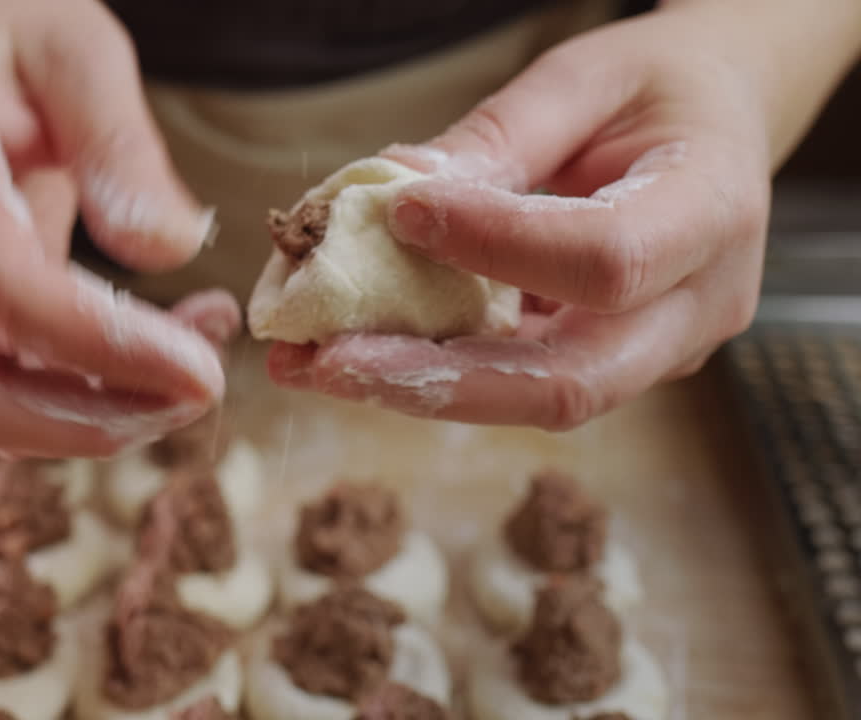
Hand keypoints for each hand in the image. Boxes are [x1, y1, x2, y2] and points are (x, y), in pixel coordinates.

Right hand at [0, 0, 231, 455]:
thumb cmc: (8, 25)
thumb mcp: (78, 48)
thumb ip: (121, 145)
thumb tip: (170, 250)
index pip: (3, 293)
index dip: (106, 349)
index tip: (204, 370)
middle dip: (97, 418)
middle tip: (204, 390)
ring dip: (95, 420)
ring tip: (194, 368)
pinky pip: (1, 389)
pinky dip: (82, 398)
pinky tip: (156, 355)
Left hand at [269, 0, 860, 429]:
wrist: (716, 127)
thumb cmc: (656, 89)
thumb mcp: (582, 82)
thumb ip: (494, 140)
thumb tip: (388, 196)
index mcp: (711, 213)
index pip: (606, 259)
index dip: (496, 244)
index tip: (400, 213)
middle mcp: (697, 307)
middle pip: (568, 382)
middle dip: (435, 378)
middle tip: (323, 359)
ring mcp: (655, 352)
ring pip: (532, 399)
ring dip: (414, 387)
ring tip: (311, 362)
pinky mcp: (607, 363)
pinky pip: (516, 382)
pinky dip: (431, 370)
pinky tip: (351, 351)